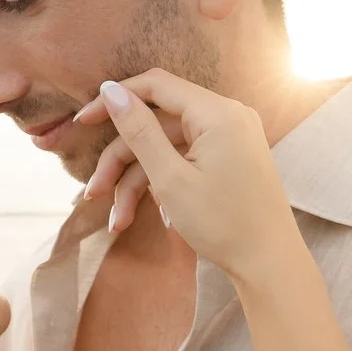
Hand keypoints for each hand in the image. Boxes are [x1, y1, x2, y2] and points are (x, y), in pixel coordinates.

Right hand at [75, 70, 300, 289]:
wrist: (270, 264)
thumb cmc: (224, 224)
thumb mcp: (171, 178)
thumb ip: (139, 130)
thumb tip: (109, 89)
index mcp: (217, 113)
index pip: (156, 86)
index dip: (115, 99)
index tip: (82, 121)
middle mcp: (226, 117)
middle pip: (156, 124)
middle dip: (121, 160)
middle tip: (93, 193)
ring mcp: (229, 139)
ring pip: (166, 148)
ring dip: (136, 182)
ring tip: (117, 221)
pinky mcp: (228, 160)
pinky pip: (184, 160)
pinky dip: (160, 185)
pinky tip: (140, 217)